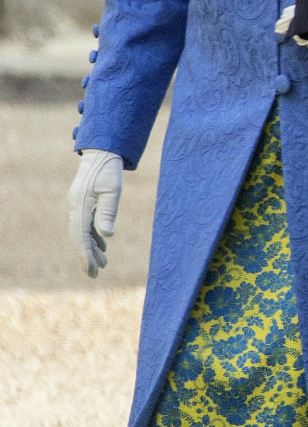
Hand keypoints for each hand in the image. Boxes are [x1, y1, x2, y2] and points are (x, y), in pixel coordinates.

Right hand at [68, 149, 123, 276]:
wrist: (102, 151)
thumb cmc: (108, 169)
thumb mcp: (112, 190)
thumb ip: (108, 211)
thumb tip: (107, 234)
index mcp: (81, 205)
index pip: (80, 235)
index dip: (85, 254)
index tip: (91, 270)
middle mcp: (76, 207)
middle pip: (79, 237)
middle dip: (87, 256)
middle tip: (95, 275)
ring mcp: (78, 205)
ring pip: (82, 232)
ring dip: (91, 248)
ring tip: (103, 264)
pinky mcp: (83, 203)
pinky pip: (86, 224)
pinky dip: (93, 237)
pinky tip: (102, 246)